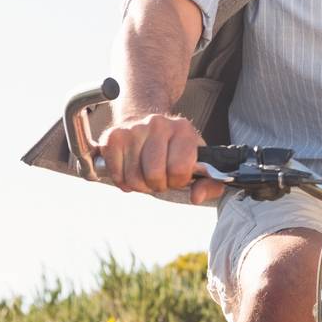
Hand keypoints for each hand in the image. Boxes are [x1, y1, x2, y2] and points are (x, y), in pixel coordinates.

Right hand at [97, 113, 222, 204]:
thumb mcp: (199, 163)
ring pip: (133, 177)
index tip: (177, 177)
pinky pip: (116, 173)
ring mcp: (133, 129)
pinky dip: (123, 181)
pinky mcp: (113, 136)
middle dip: (157, 185)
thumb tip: (196, 197)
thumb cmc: (176, 150)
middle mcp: (158, 124)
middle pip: (153, 174)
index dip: (178, 181)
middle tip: (160, 178)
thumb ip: (208, 184)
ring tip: (146, 174)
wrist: (148, 125)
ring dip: (140, 185)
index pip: (179, 169)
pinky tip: (131, 172)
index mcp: (184, 129)